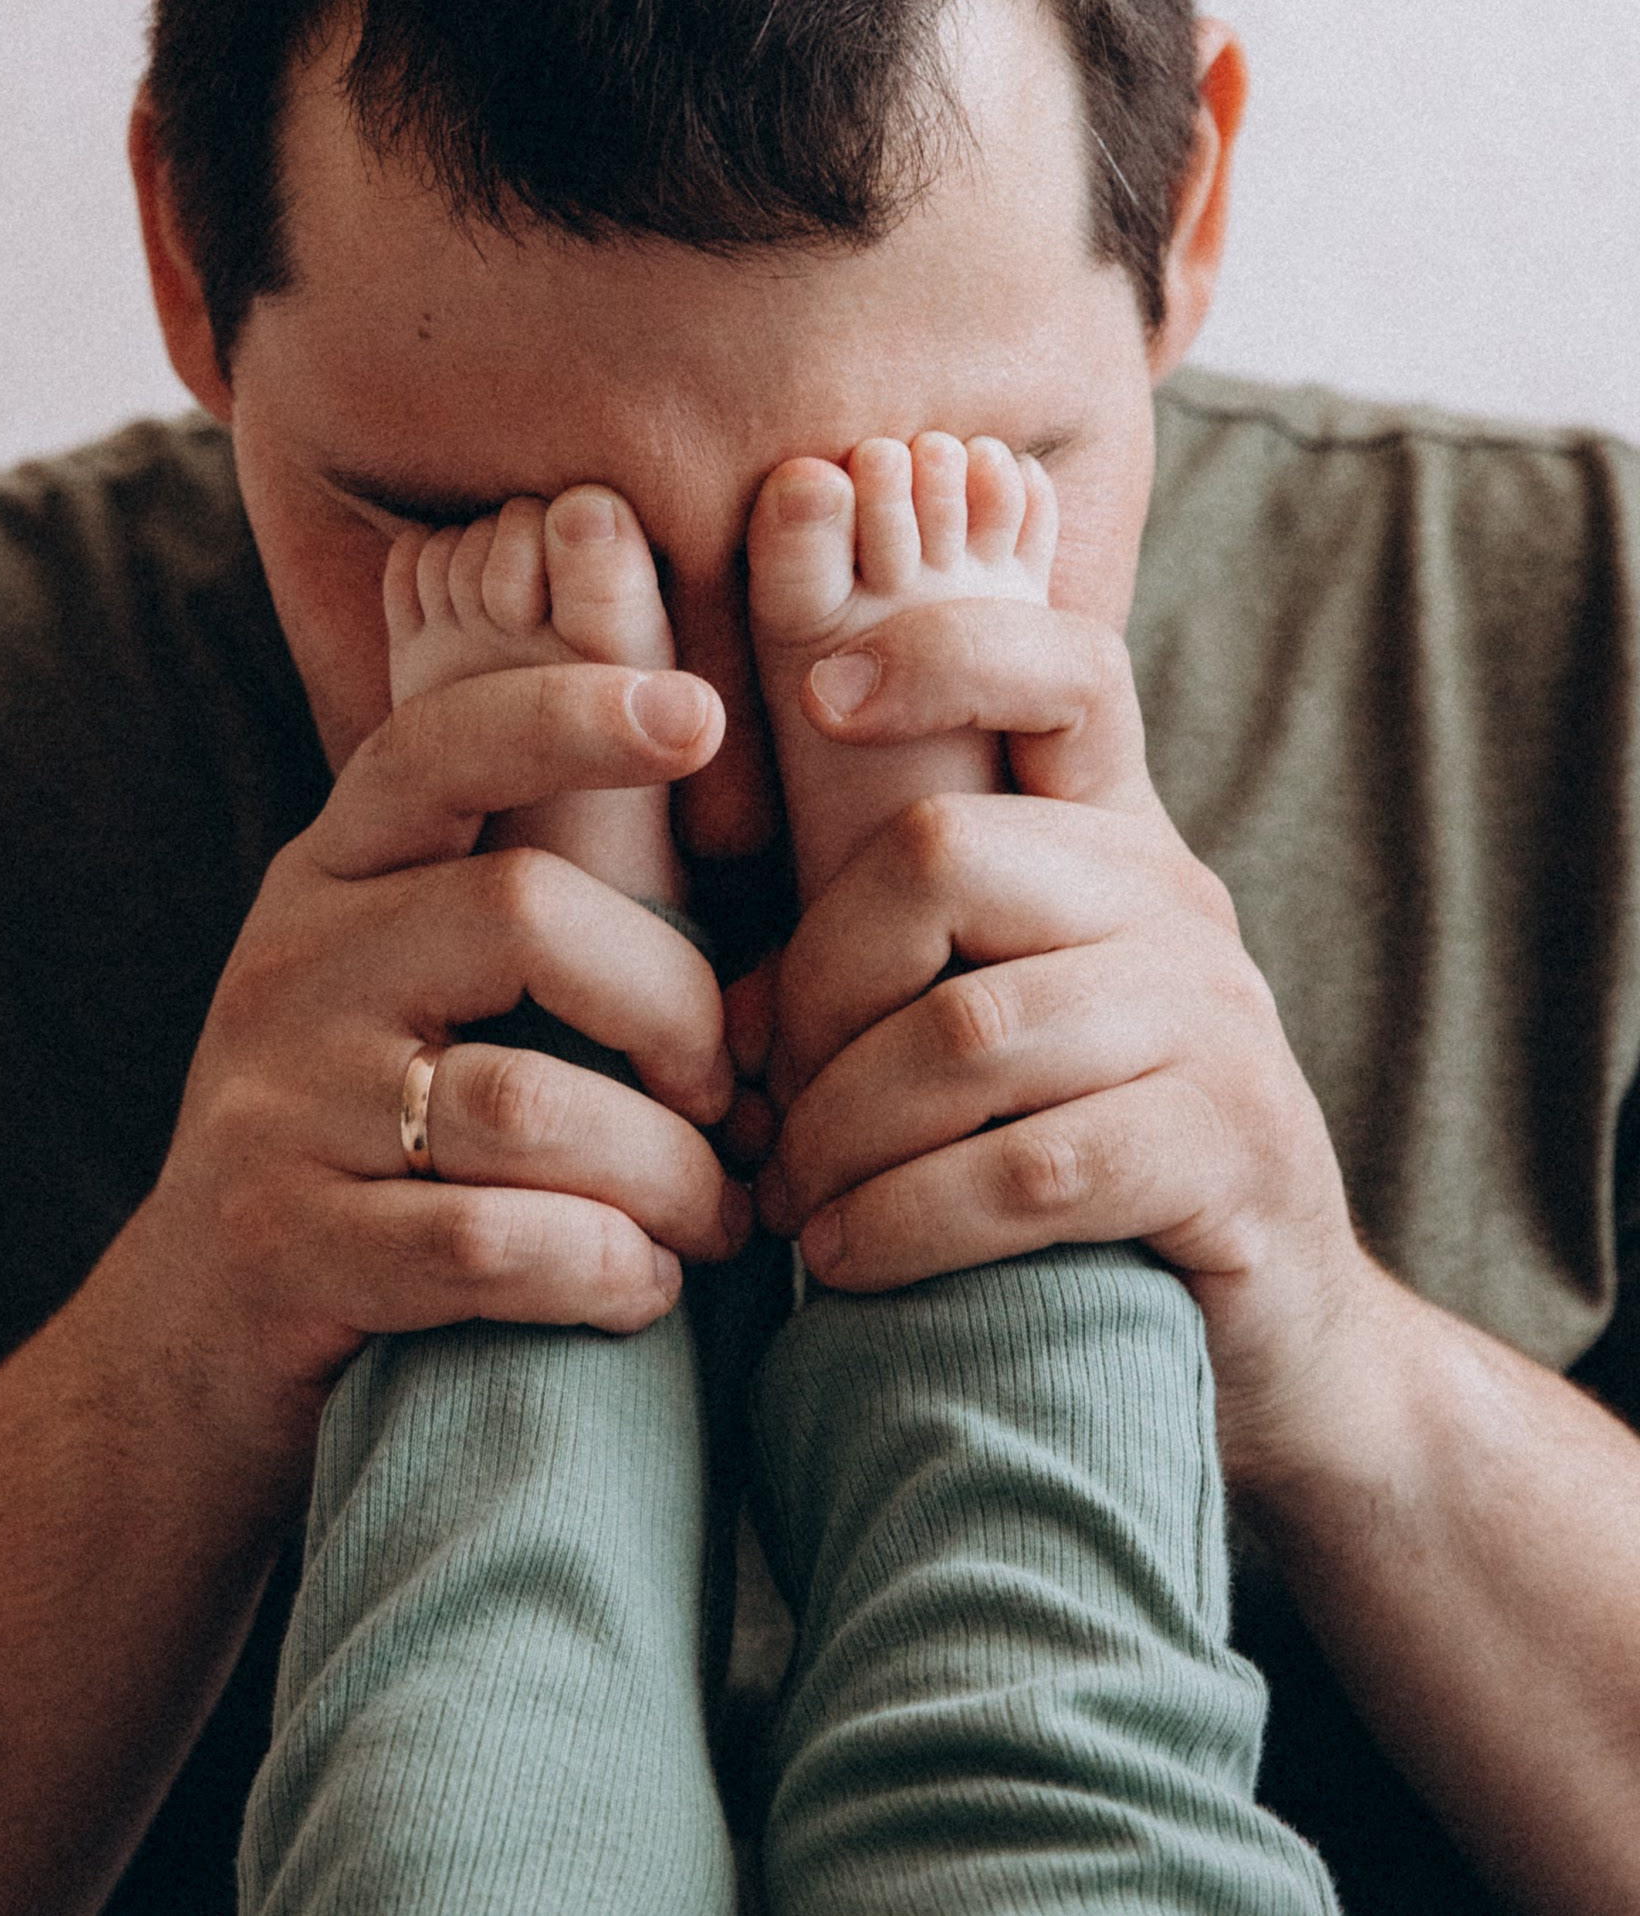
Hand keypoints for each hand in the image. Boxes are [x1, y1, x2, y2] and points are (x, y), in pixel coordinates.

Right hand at [118, 659, 748, 1487]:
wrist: (184, 1339)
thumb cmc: (359, 1143)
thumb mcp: (400, 991)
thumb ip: (521, 925)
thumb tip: (748, 945)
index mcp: (333, 876)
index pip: (437, 745)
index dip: (567, 713)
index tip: (700, 715)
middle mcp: (291, 967)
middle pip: (522, 915)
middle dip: (673, 1010)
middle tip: (728, 1101)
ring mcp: (274, 1110)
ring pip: (527, 1104)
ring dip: (667, 1174)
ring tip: (714, 1218)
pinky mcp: (284, 1249)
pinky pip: (490, 1244)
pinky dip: (605, 1271)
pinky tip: (644, 1288)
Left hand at [752, 597, 1370, 1474]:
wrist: (1275, 1338)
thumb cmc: (1081, 1167)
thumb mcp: (982, 1043)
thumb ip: (868, 990)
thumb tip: (714, 1029)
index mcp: (1112, 841)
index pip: (1064, 668)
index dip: (941, 652)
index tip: (820, 698)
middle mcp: (1174, 899)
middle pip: (942, 851)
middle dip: (817, 992)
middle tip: (774, 1112)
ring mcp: (1215, 1020)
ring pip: (964, 1033)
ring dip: (841, 1138)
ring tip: (796, 1208)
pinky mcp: (1228, 1151)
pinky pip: (1024, 1168)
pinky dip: (906, 1223)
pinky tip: (853, 1265)